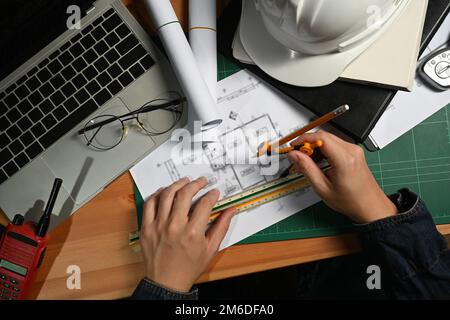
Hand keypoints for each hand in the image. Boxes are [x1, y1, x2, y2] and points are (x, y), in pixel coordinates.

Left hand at [140, 177, 235, 291]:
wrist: (167, 281)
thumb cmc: (189, 267)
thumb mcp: (210, 249)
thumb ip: (221, 227)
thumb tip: (231, 211)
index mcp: (192, 232)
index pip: (204, 204)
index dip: (211, 195)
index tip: (214, 192)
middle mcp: (174, 226)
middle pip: (185, 194)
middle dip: (196, 184)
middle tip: (201, 181)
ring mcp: (158, 226)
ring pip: (167, 195)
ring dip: (177, 185)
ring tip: (184, 182)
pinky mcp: (147, 227)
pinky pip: (150, 204)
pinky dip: (157, 194)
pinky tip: (165, 191)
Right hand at [287, 131, 396, 223]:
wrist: (370, 207)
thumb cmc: (351, 201)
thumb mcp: (323, 188)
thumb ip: (307, 168)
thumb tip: (294, 155)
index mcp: (345, 159)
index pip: (321, 138)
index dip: (304, 139)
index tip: (294, 146)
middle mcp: (351, 151)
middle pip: (324, 136)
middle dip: (307, 144)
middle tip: (297, 156)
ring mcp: (354, 150)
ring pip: (328, 140)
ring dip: (315, 147)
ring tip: (307, 162)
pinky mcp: (354, 152)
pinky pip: (335, 145)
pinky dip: (323, 150)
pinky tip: (318, 162)